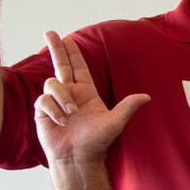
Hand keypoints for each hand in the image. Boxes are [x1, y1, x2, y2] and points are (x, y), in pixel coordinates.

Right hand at [32, 31, 145, 162]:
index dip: (72, 53)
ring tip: (71, 114)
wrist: (77, 157)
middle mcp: (70, 93)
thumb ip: (127, 107)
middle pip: (60, 65)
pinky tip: (61, 122)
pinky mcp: (42, 110)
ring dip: (62, 97)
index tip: (66, 38)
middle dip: (55, 48)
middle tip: (49, 32)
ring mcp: (55, 101)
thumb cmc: (96, 142)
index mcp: (86, 92)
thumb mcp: (114, 122)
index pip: (78, 67)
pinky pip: (44, 100)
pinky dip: (53, 110)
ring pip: (53, 83)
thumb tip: (146, 97)